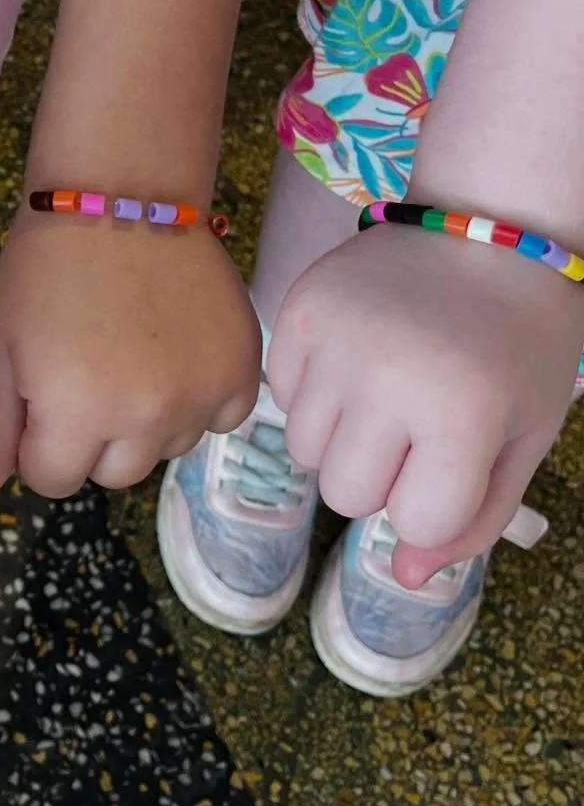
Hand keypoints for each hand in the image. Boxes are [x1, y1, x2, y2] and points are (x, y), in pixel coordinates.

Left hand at [0, 213, 258, 504]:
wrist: (122, 197)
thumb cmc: (45, 270)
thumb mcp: (0, 350)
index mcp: (75, 412)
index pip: (51, 482)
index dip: (38, 440)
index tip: (42, 391)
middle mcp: (145, 416)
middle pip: (111, 475)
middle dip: (91, 437)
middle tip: (86, 368)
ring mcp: (199, 396)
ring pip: (164, 451)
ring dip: (145, 420)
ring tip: (129, 351)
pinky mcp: (241, 373)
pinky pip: (217, 420)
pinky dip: (197, 398)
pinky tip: (172, 350)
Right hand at [269, 227, 582, 585]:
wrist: (488, 227)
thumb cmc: (519, 343)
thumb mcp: (525, 437)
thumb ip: (475, 520)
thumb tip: (405, 578)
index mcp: (460, 414)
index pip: (411, 521)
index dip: (437, 501)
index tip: (461, 454)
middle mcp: (387, 378)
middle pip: (345, 494)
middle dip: (381, 476)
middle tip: (419, 424)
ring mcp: (334, 340)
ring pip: (306, 452)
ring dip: (344, 438)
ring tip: (386, 388)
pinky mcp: (297, 307)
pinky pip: (282, 396)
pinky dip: (315, 391)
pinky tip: (358, 355)